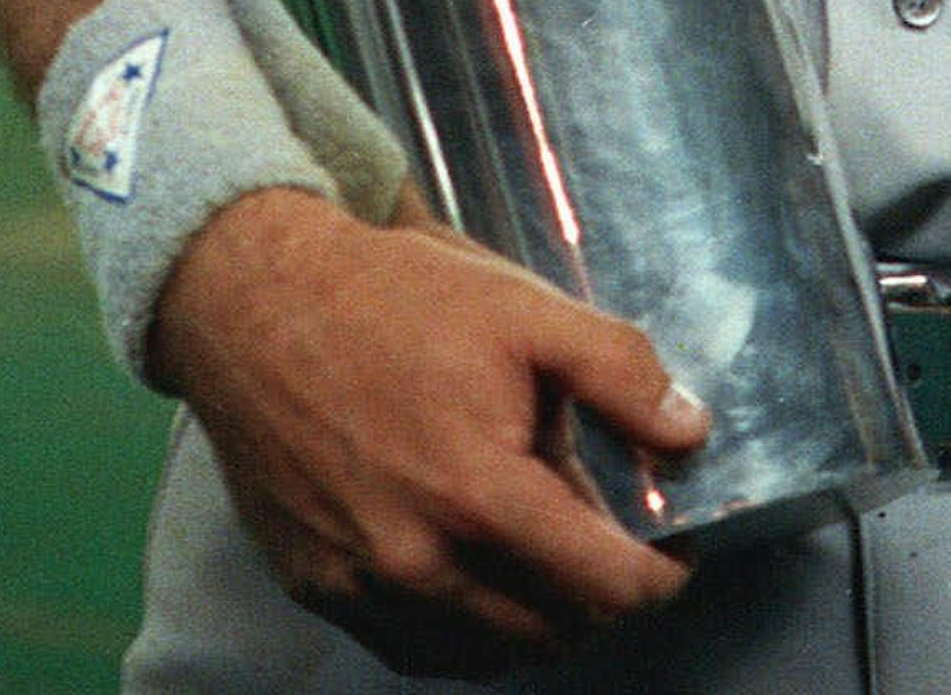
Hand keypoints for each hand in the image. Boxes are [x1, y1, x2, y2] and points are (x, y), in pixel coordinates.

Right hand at [147, 184, 711, 679]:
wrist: (255, 303)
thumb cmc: (396, 298)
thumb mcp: (525, 308)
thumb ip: (622, 374)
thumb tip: (695, 435)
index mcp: (480, 496)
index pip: (608, 590)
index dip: (660, 574)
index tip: (672, 544)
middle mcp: (419, 565)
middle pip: (553, 633)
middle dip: (596, 591)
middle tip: (600, 528)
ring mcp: (362, 588)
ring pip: (487, 653)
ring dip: (532, 615)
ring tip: (538, 542)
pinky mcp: (318, 590)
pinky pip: (415, 647)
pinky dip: (462, 626)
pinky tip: (472, 563)